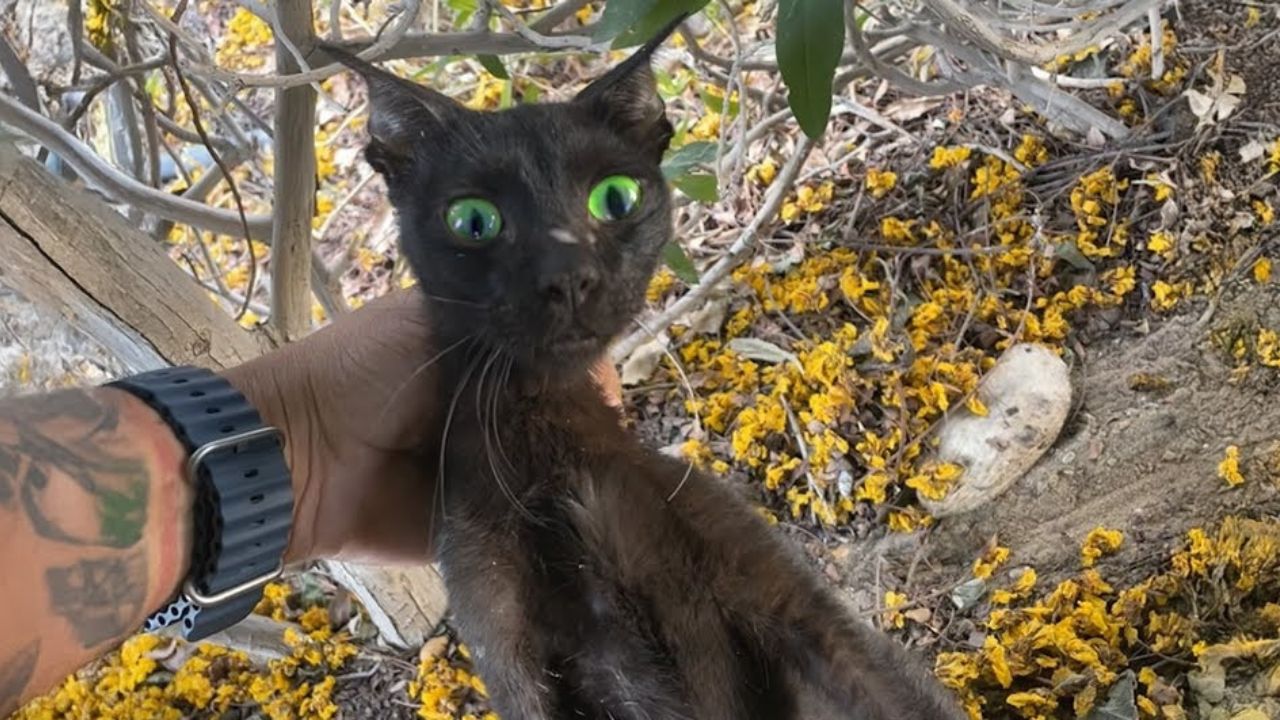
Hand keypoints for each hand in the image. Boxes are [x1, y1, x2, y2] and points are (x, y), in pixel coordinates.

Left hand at [223, 290, 620, 563]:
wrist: (297, 454)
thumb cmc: (359, 373)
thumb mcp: (435, 326)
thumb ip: (507, 343)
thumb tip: (586, 368)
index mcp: (480, 360)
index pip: (553, 365)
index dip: (582, 374)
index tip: (605, 391)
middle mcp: (489, 414)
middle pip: (559, 418)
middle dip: (582, 426)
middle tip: (604, 437)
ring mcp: (485, 471)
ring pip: (548, 469)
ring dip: (567, 471)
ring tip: (594, 471)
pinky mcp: (473, 525)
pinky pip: (520, 522)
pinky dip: (542, 516)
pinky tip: (571, 507)